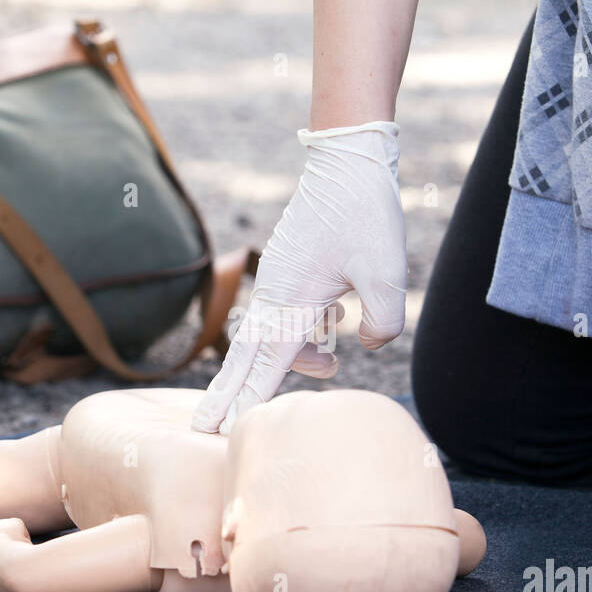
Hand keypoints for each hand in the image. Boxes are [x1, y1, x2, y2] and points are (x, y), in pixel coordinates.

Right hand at [192, 120, 406, 433]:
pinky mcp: (288, 270)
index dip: (247, 402)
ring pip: (272, 336)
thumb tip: (368, 345)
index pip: (265, 366)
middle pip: (244, 358)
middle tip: (203, 428)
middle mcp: (277, 294)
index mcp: (293, 300)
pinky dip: (303, 329)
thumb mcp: (388, 273)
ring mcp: (279, 281)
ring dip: (295, 358)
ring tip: (333, 362)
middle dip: (226, 395)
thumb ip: (383, 323)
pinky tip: (336, 317)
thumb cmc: (365, 213)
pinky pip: (285, 313)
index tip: (223, 431)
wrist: (347, 160)